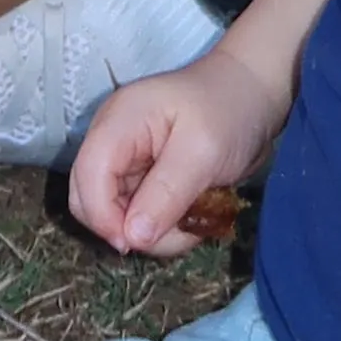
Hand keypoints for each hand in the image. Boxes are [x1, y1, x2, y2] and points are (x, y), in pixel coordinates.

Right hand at [67, 52, 276, 253]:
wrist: (253, 97)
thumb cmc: (229, 113)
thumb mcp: (203, 152)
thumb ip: (166, 194)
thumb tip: (132, 238)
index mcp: (118, 122)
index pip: (87, 176)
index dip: (103, 216)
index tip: (136, 243)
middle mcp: (112, 141)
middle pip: (89, 200)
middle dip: (128, 228)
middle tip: (176, 230)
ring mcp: (125, 161)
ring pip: (114, 216)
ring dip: (154, 233)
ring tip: (195, 220)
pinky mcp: (141, 179)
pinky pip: (136, 217)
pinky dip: (162, 227)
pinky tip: (192, 214)